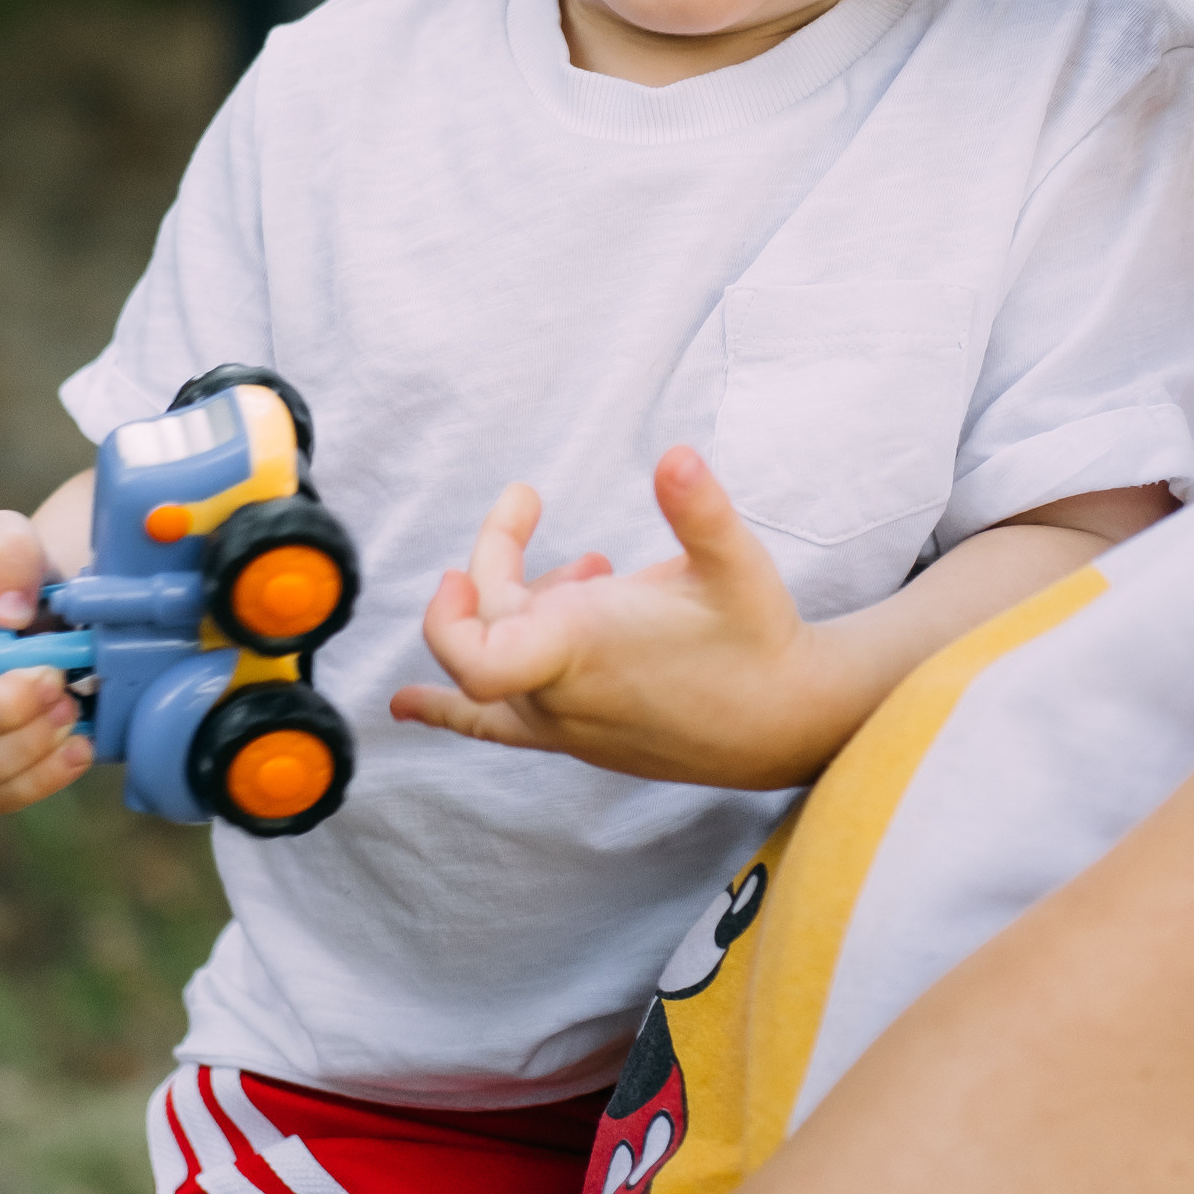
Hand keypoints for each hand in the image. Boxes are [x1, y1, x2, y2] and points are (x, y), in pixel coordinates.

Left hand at [389, 453, 853, 788]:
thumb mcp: (733, 563)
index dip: (449, 617)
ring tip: (581, 569)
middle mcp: (558, 697)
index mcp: (579, 652)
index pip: (475, 658)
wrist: (787, 723)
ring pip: (497, 662)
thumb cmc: (757, 639)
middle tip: (530, 502)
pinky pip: (494, 725)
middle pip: (488, 627)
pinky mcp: (577, 737)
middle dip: (500, 559)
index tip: (458, 572)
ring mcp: (564, 725)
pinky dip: (447, 711)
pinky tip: (407, 707)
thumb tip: (675, 456)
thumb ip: (699, 510)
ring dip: (513, 606)